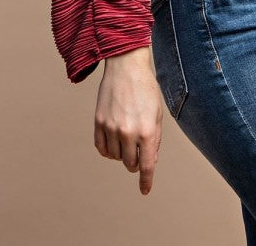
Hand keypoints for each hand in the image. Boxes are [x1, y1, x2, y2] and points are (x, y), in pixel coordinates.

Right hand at [94, 47, 162, 194]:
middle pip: (130, 163)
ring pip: (115, 157)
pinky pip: (101, 148)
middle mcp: (128, 132)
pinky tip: (114, 141)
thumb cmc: (146, 89)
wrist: (126, 66)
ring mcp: (111, 127)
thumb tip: (148, 162)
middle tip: (139, 147)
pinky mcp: (98, 122)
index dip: (146, 181)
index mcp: (147, 130)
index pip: (146, 166)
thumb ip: (154, 140)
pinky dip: (108, 150)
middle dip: (136, 161)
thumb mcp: (157, 114)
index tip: (145, 190)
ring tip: (127, 138)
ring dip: (122, 154)